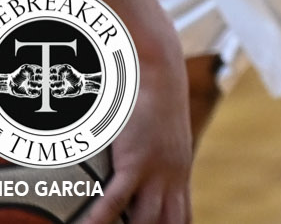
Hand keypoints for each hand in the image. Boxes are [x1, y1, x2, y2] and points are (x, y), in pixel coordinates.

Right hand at [87, 30, 191, 223]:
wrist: (160, 71)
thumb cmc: (152, 101)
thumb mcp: (158, 138)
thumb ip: (150, 161)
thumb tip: (130, 175)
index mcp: (178, 176)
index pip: (182, 220)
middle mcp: (173, 179)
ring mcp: (157, 173)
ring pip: (144, 223)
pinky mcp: (138, 162)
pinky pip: (114, 203)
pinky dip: (97, 222)